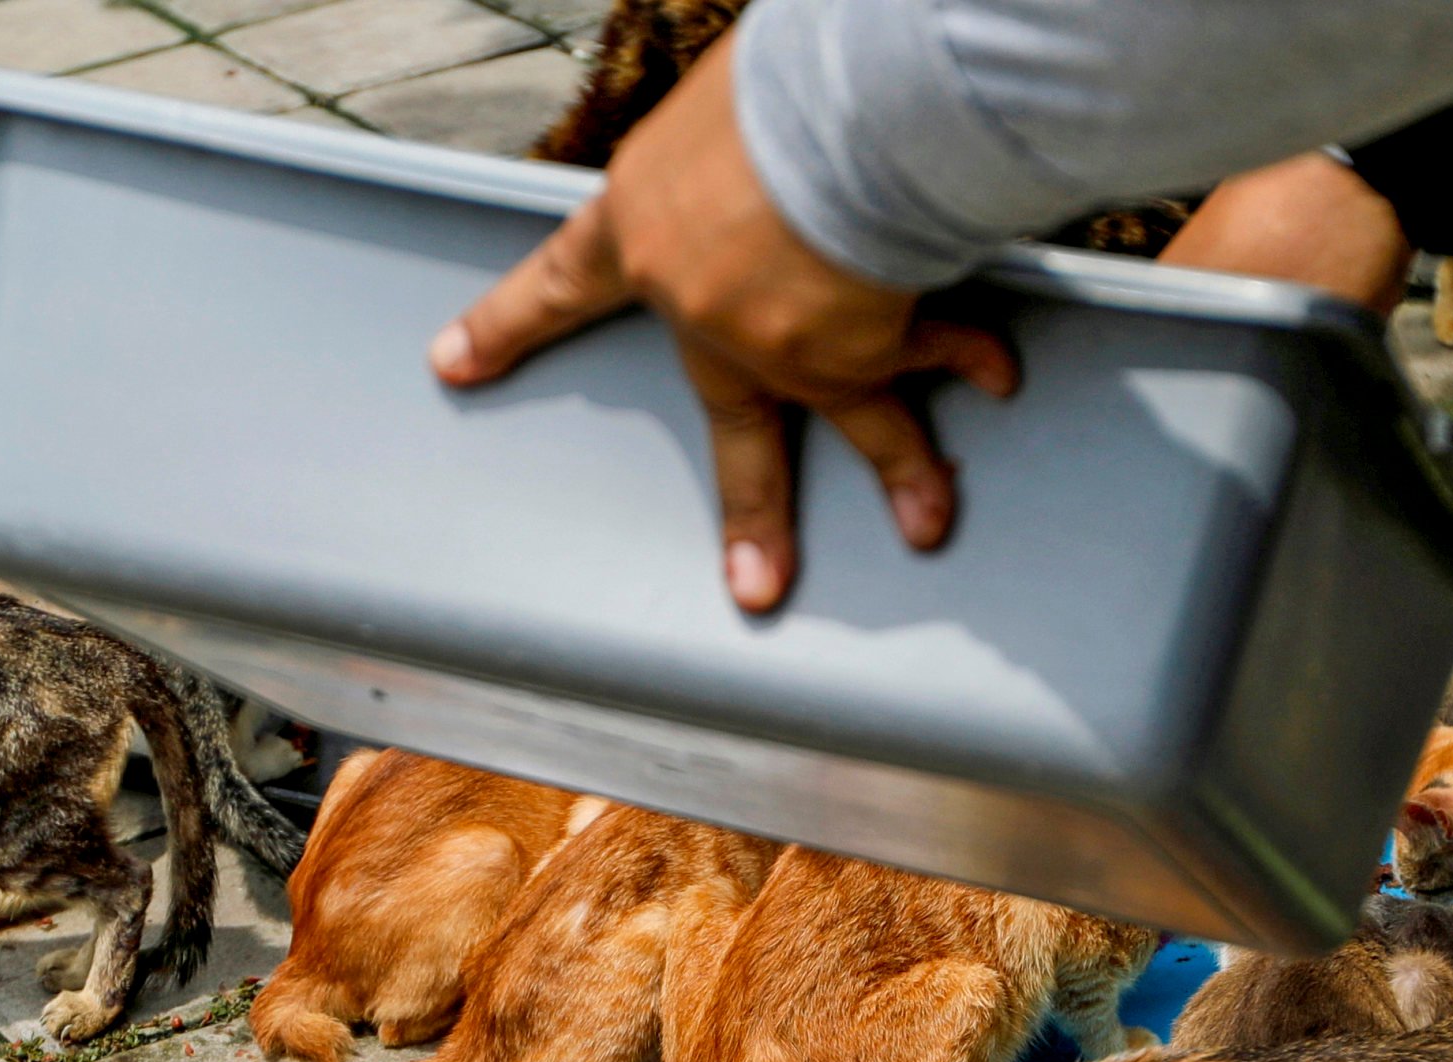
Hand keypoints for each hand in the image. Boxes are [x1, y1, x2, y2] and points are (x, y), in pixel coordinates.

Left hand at [432, 34, 1014, 609]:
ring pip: (851, 424)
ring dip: (901, 476)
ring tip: (926, 526)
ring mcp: (783, 345)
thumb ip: (733, 143)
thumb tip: (774, 135)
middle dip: (748, 506)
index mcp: (642, 225)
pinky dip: (969, 362)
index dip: (504, 323)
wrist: (839, 122)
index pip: (558, 280)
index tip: (454, 362)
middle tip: (753, 588)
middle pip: (730, 418)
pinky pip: (925, 362)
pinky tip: (997, 382)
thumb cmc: (782, 82)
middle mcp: (703, 308)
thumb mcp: (722, 101)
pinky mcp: (861, 348)